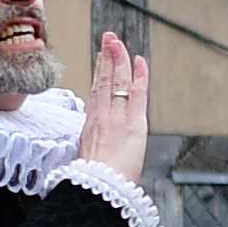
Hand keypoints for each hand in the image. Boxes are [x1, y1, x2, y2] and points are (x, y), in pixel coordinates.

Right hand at [77, 27, 152, 181]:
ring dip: (119, 59)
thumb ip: (93, 149)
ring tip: (117, 41)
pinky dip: (140, 76)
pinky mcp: (133, 123)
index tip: (102, 57)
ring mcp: (117, 117)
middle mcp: (102, 117)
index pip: (97, 92)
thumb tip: (94, 149)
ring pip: (118, 82)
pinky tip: (140, 61)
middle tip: (108, 38)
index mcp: (91, 126)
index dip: (100, 72)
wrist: (99, 189)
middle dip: (107, 57)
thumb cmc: (94, 182)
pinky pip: (137, 94)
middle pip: (105, 80)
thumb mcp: (87, 160)